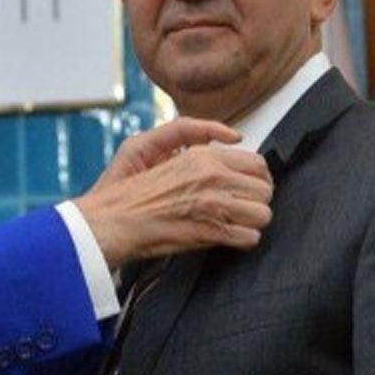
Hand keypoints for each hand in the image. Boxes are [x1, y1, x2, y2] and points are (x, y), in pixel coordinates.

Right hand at [77, 121, 273, 269]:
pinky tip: (226, 239)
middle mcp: (213, 177)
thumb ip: (189, 133)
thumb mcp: (146, 144)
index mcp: (202, 156)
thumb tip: (230, 136)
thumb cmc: (124, 191)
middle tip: (239, 208)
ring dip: (251, 222)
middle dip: (255, 201)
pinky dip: (242, 241)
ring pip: (263, 214)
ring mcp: (214, 205)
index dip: (255, 179)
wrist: (109, 223)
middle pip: (265, 189)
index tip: (245, 188)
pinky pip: (251, 238)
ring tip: (233, 224)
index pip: (257, 164)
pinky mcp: (211, 232)